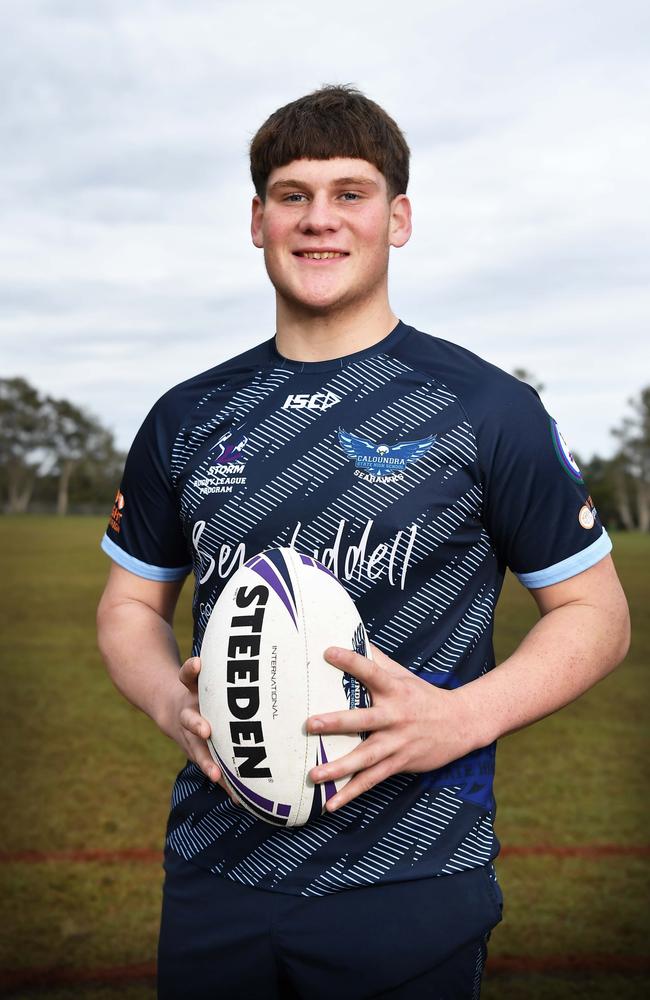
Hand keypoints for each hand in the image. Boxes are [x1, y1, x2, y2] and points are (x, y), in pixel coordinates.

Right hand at [168, 656, 239, 805]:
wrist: (170, 707)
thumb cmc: (204, 688)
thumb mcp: (207, 674)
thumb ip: (231, 665)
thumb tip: (276, 644)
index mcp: (192, 690)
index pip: (188, 675)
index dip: (191, 669)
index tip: (199, 662)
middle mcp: (189, 713)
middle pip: (189, 717)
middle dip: (196, 724)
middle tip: (205, 729)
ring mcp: (190, 736)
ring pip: (196, 750)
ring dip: (206, 762)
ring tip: (216, 775)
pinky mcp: (197, 753)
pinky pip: (211, 768)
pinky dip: (224, 783)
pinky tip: (238, 798)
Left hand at [307, 644, 475, 811]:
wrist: (461, 724)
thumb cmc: (423, 695)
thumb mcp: (403, 675)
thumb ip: (377, 659)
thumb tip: (352, 635)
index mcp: (395, 689)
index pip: (371, 671)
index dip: (350, 661)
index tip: (327, 652)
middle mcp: (395, 716)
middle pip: (363, 720)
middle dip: (337, 723)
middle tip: (310, 724)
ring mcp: (397, 743)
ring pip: (365, 757)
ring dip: (339, 767)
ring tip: (314, 774)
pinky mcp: (398, 763)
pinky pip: (371, 780)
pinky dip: (351, 793)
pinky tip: (330, 804)